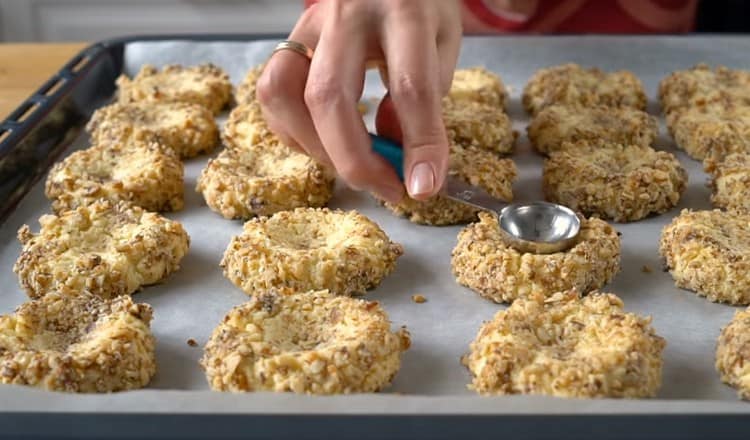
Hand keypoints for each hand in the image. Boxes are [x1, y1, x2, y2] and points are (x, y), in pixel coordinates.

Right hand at [257, 0, 461, 202]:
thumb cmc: (421, 6)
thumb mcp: (443, 42)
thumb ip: (425, 96)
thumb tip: (395, 153)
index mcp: (403, 10)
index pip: (409, 87)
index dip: (419, 144)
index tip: (424, 186)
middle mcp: (347, 13)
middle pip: (329, 97)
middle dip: (355, 161)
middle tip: (387, 189)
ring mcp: (308, 24)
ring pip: (284, 94)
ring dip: (316, 148)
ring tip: (353, 165)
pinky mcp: (289, 38)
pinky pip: (273, 93)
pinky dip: (295, 131)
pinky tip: (326, 142)